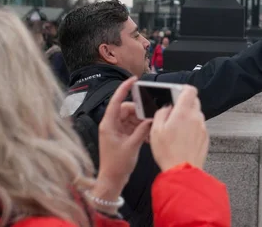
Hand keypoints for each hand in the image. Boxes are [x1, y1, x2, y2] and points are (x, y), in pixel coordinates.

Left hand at [96, 77, 151, 194]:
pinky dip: (140, 129)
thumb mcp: (132, 145)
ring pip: (132, 118)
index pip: (116, 101)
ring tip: (149, 129)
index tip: (133, 80)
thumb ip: (142, 129)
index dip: (124, 89)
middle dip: (140, 112)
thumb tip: (152, 119)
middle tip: (150, 116)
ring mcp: (116, 130)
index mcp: (108, 124)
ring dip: (141, 122)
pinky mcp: (121, 136)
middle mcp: (111, 125)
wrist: (112, 180)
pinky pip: (133, 126)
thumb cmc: (116, 165)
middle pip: (127, 109)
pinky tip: (147, 135)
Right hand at [150, 85, 208, 171]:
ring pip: (196, 114)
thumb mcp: (156, 130)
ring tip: (176, 128)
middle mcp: (196, 117)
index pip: (190, 90)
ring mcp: (202, 127)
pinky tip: (182, 137)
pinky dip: (192, 127)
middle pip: (194, 101)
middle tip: (173, 111)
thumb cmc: (168, 152)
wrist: (182, 170)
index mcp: (183, 112)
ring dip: (188, 116)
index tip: (177, 91)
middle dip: (184, 103)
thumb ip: (161, 113)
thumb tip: (166, 108)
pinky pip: (199, 126)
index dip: (183, 88)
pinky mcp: (205, 136)